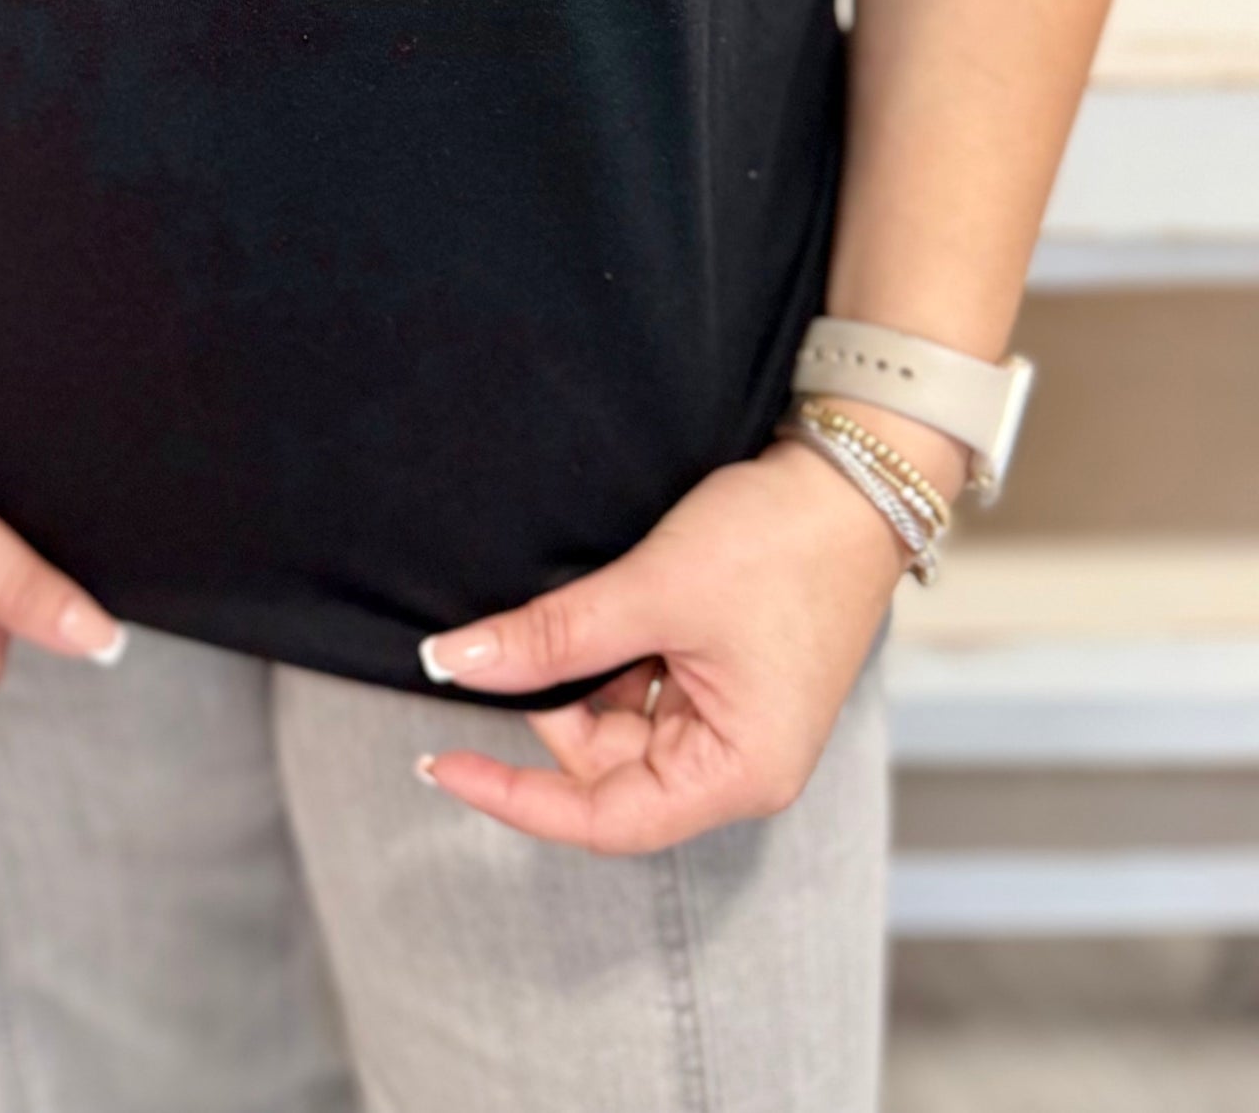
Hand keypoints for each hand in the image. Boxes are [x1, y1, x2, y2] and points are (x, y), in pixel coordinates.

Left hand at [416, 432, 938, 851]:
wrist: (853, 475)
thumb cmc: (782, 543)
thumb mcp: (653, 590)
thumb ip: (552, 637)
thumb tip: (455, 665)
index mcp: (738, 772)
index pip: (604, 820)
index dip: (516, 796)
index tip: (442, 764)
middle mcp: (737, 762)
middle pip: (606, 769)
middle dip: (552, 706)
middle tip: (514, 635)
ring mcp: (730, 719)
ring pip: (616, 722)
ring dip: (580, 672)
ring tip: (581, 602)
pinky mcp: (722, 678)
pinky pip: (641, 686)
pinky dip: (606, 651)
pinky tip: (598, 605)